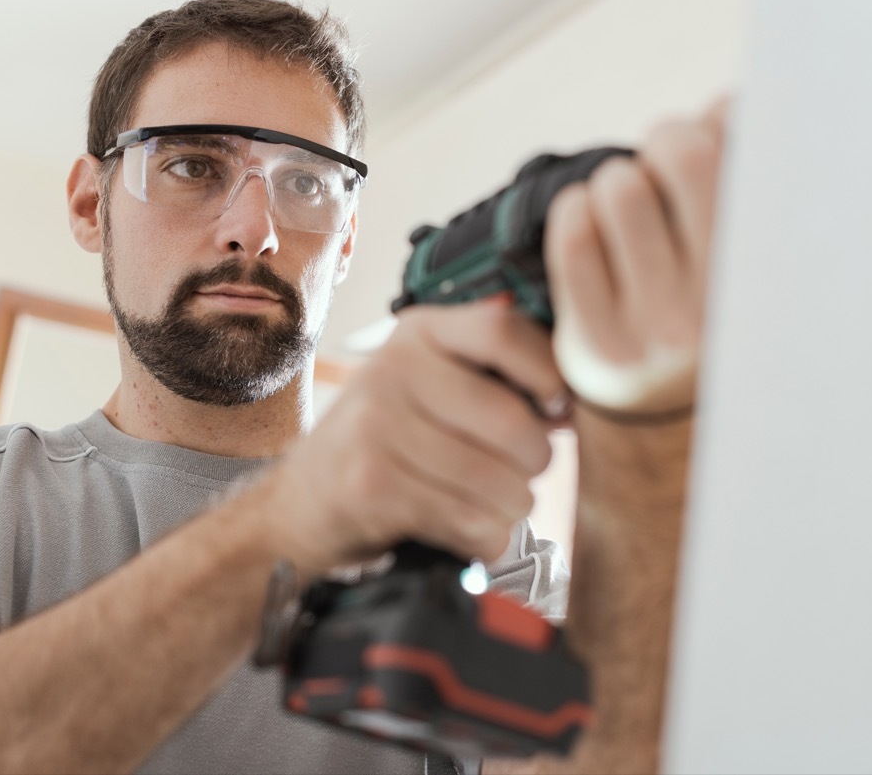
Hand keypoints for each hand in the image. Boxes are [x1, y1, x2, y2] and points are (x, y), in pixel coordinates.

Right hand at [259, 300, 567, 575]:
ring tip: (491, 504)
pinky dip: (485, 539)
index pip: (504, 331)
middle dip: (535, 462)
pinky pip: (471, 522)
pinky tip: (469, 531)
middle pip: (512, 419)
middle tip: (522, 473)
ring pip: (499, 482)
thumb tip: (569, 401)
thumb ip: (493, 378)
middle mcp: (393, 370)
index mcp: (419, 333)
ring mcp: (377, 427)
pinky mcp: (373, 486)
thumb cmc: (389, 443)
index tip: (558, 408)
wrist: (302, 502)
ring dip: (511, 508)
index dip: (550, 373)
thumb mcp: (429, 386)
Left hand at [545, 99, 726, 417]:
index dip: (719, 126)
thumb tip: (721, 105)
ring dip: (617, 180)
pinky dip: (576, 210)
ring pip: (620, 186)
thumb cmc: (712, 309)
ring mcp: (652, 325)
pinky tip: (591, 224)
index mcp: (764, 271)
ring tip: (628, 206)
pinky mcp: (594, 338)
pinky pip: (573, 233)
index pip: (746, 154)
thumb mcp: (746, 252)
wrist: (669, 424)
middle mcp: (717, 302)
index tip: (711, 139)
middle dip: (667, 142)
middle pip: (682, 153)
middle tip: (664, 168)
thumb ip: (740, 177)